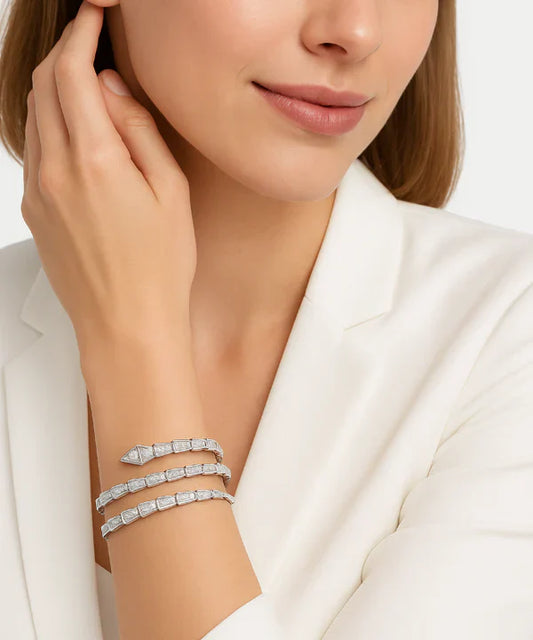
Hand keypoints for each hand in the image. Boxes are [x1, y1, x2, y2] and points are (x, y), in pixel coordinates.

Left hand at [21, 0, 196, 347]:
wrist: (128, 325)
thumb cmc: (160, 268)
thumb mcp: (170, 191)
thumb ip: (139, 130)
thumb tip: (113, 89)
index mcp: (95, 160)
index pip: (71, 71)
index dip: (82, 32)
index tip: (96, 15)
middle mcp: (55, 171)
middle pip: (42, 85)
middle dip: (65, 53)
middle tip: (92, 43)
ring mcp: (38, 193)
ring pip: (33, 116)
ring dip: (55, 89)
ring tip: (88, 88)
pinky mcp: (35, 212)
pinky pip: (35, 150)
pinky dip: (51, 126)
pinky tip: (80, 137)